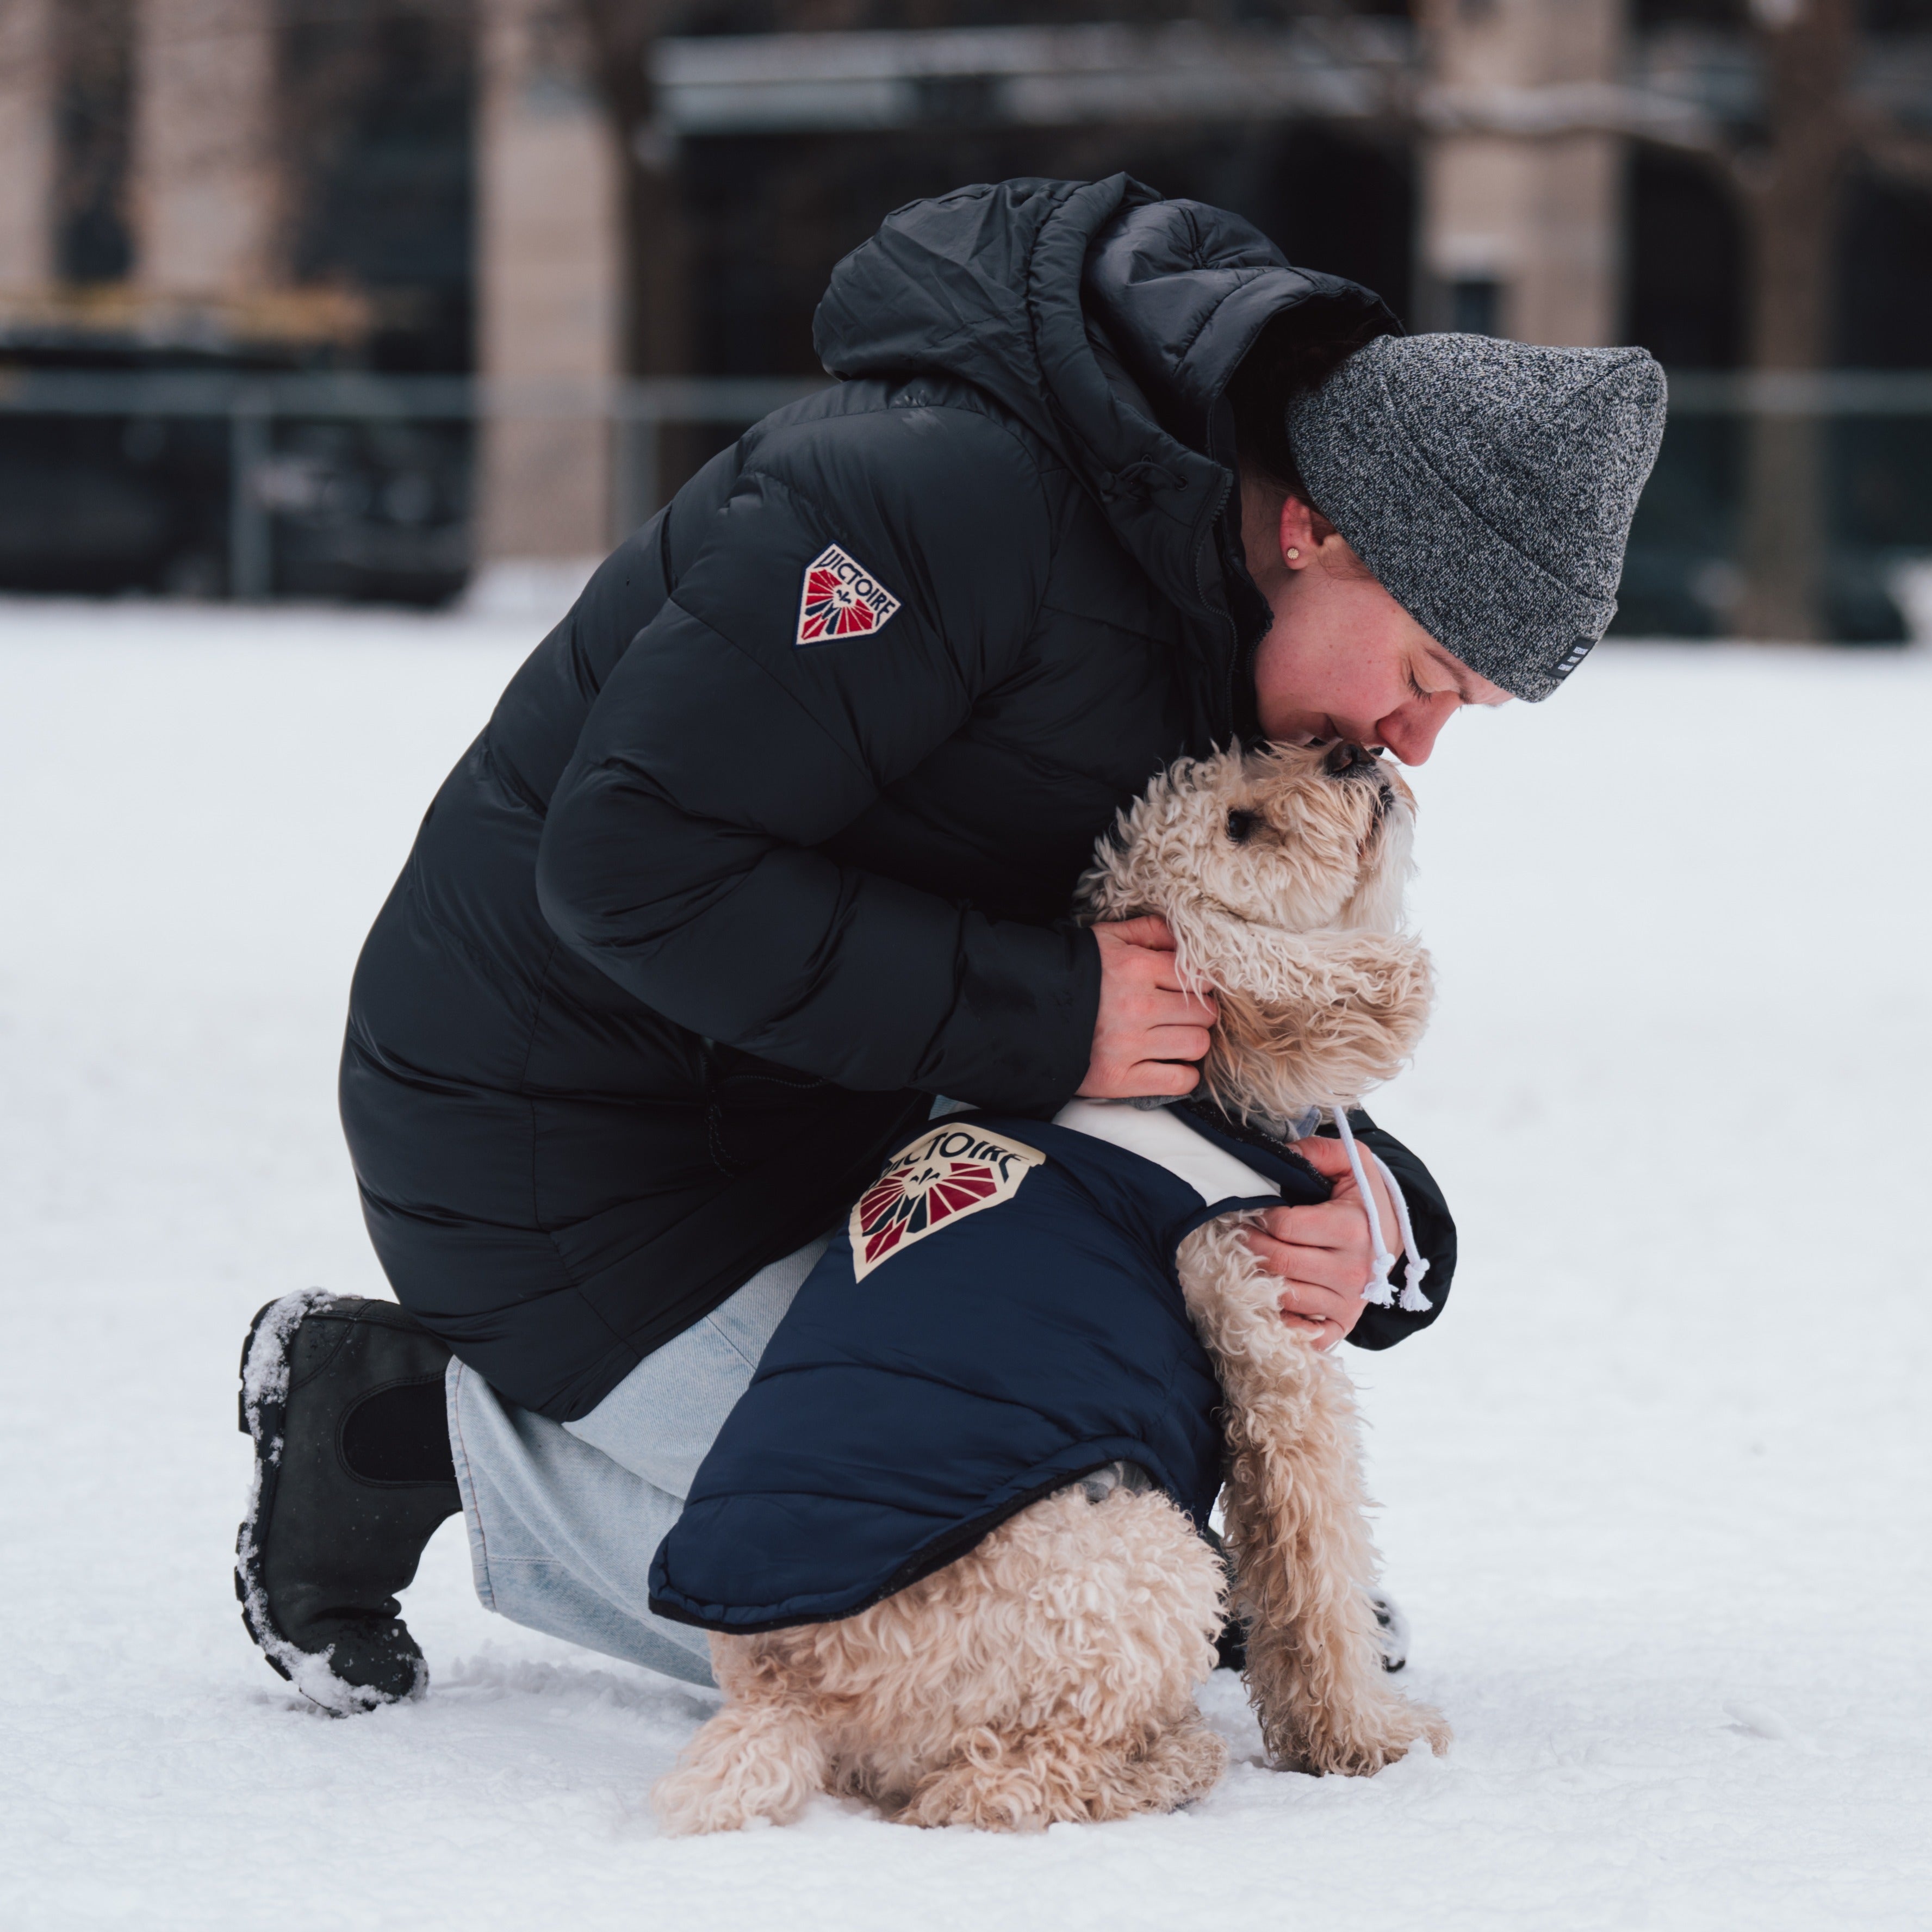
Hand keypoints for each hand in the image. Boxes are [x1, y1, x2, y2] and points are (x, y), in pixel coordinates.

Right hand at [1076, 916, 1218, 1099]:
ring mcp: (1129, 1046)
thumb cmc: (1073, 972)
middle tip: (1182, 1014)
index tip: (1190, 990)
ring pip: (1197, 1045)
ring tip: (1175, 1038)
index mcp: (1136, 967)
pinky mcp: (1119, 1078)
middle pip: (1205, 1013)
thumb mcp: (1107, 938)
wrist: (1025, 1011)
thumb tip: (1185, 939)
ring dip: (1192, 1042)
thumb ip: (1149, 930)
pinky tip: (1170, 1064)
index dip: (1201, 984)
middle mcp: (1137, 1006)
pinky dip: (1183, 1075)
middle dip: (1199, 1012)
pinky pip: (1179, 1081)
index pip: (1200, 977)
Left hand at [1242, 1133, 1398, 1347]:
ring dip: (1258, 1279)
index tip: (1252, 1211)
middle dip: (1250, 1246)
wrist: (1391, 1238)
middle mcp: (1353, 1272)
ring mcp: (1347, 1304)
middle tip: (1238, 1234)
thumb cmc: (1365, 1200)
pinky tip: (1268, 1298)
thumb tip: (1282, 1153)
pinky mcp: (1341, 1326)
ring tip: (1248, 1260)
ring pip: (1284, 1296)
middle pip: (1280, 1262)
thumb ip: (1319, 1151)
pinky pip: (1300, 1333)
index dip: (1261, 1216)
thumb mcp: (1354, 1163)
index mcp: (1355, 1230)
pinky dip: (1278, 1319)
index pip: (1285, 1226)